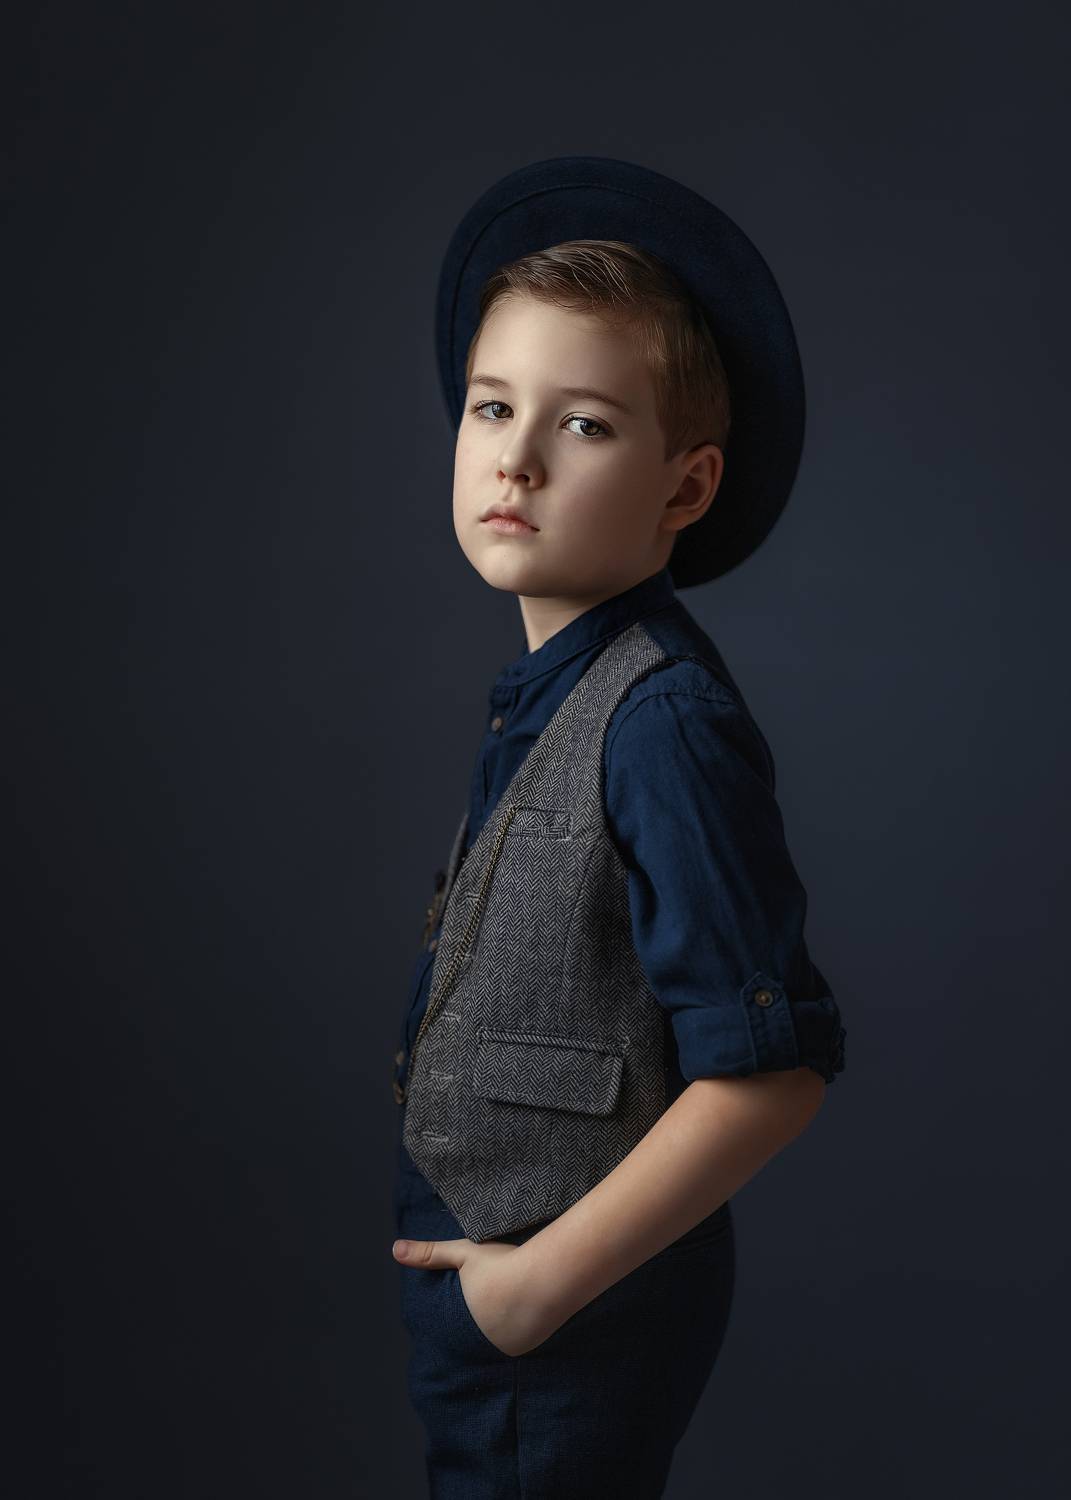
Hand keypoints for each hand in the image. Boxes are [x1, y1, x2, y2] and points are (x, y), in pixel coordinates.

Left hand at [391, 1235, 560, 1356]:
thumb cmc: (502, 1263)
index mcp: (462, 1324)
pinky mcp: (529, 1351)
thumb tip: (394, 1249)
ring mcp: (506, 1349)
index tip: (473, 1301)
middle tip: (495, 1302)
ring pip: (499, 1339)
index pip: (452, 1327)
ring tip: (511, 1309)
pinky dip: (520, 1333)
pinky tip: (528, 1316)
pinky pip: (519, 1343)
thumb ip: (429, 1254)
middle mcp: (482, 1343)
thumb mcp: (463, 1253)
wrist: (547, 1277)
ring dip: (502, 1329)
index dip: (462, 1313)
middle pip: (477, 1334)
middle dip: (482, 1321)